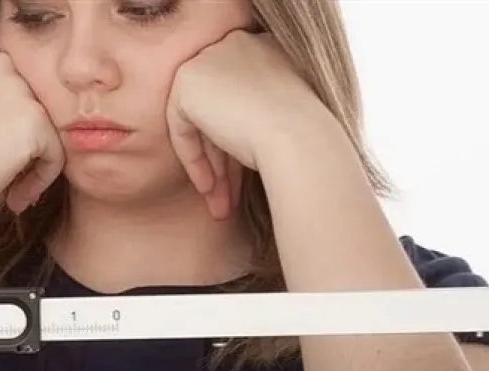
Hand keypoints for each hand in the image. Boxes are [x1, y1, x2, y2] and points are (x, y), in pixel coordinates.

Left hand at [166, 30, 321, 218]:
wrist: (299, 136)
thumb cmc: (307, 137)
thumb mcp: (286, 118)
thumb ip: (258, 117)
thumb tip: (236, 139)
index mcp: (266, 46)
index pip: (242, 100)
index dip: (241, 145)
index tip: (247, 180)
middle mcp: (236, 45)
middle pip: (219, 113)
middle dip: (224, 163)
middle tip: (230, 200)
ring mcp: (209, 59)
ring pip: (202, 124)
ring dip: (212, 169)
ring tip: (221, 207)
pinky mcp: (188, 82)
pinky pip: (181, 127)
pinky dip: (193, 159)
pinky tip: (209, 190)